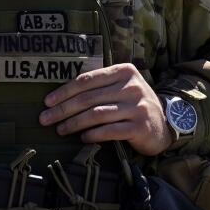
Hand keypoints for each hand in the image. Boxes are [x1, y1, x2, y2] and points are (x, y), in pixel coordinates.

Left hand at [40, 63, 169, 155]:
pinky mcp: (139, 127)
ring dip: (74, 124)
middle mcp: (132, 86)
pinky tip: (82, 138)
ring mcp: (137, 107)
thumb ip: (99, 86)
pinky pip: (109, 131)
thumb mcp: (121, 87)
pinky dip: (92, 135)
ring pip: (96, 115)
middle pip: (88, 98)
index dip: (64, 91)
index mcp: (124, 71)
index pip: (87, 80)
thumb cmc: (134, 104)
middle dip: (63, 110)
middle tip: (45, 119)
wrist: (164, 124)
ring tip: (60, 130)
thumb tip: (62, 97)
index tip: (47, 101)